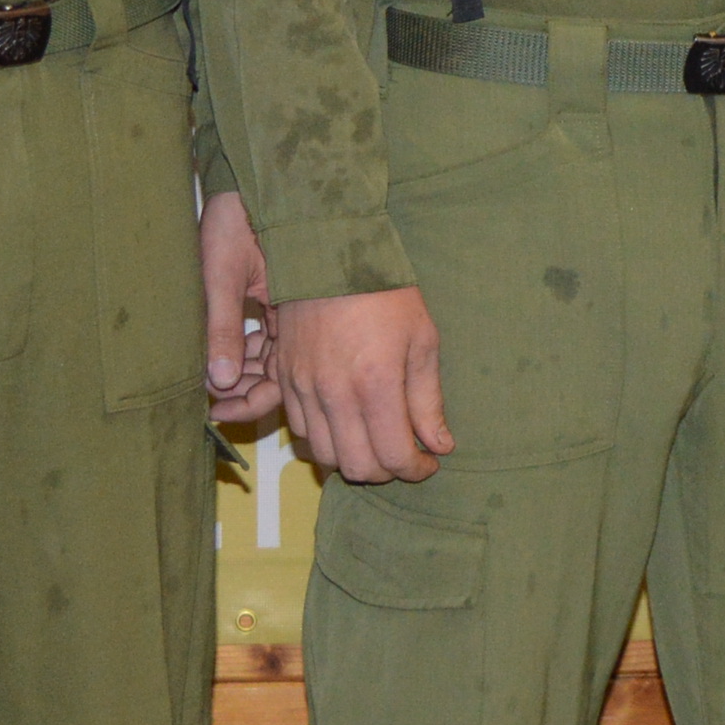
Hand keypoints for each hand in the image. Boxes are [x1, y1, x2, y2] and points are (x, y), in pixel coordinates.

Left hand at [201, 191, 277, 427]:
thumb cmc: (235, 219)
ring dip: (241, 374)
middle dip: (244, 391)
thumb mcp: (222, 274)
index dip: (252, 401)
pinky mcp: (273, 300)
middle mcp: (295, 317)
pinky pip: (263, 340)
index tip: (219, 410)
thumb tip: (218, 380)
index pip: (281, 378)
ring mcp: (286, 310)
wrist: (244, 182)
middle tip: (210, 401)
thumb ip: (222, 327)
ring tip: (209, 384)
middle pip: (278, 374)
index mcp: (292, 311)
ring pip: (269, 360)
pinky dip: (241, 353)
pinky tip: (219, 360)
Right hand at [279, 286, 451, 482]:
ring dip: (354, 459)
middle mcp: (335, 394)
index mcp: (375, 383)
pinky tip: (346, 423)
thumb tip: (440, 445)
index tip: (429, 462)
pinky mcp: (285, 380)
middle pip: (357, 467)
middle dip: (386, 472)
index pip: (394, 457)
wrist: (329, 253)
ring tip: (375, 442)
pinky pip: (301, 431)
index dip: (417, 470)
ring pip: (325, 455)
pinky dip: (326, 439)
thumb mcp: (421, 340)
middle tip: (404, 455)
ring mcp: (304, 388)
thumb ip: (428, 400)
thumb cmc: (385, 293)